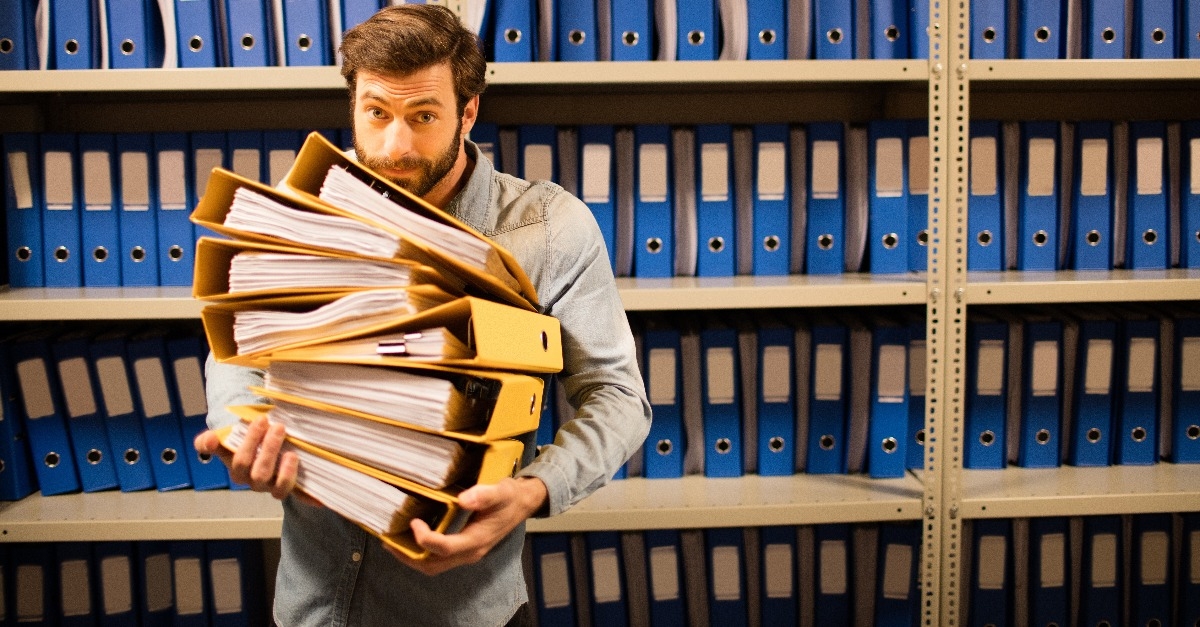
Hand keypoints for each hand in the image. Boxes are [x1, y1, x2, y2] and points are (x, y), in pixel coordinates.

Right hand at [193, 416, 299, 499]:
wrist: (265, 453)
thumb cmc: (247, 445)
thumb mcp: (228, 441)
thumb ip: (212, 440)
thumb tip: (207, 440)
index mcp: (239, 471)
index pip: (241, 461)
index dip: (250, 441)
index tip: (262, 420)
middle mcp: (255, 482)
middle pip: (260, 473)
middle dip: (270, 449)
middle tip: (279, 427)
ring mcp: (273, 487)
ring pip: (279, 487)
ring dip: (286, 472)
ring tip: (293, 454)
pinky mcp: (290, 489)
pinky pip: (297, 495)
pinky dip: (307, 495)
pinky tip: (314, 489)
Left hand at [386, 476, 547, 575]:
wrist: (522, 504)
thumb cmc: (510, 497)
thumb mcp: (501, 491)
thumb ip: (484, 495)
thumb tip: (463, 499)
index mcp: (477, 539)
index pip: (445, 547)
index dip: (426, 538)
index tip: (414, 522)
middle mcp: (470, 552)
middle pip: (433, 565)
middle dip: (409, 556)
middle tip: (389, 541)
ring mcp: (467, 553)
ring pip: (434, 566)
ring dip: (412, 558)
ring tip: (393, 543)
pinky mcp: (464, 549)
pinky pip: (438, 559)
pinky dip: (421, 553)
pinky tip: (411, 539)